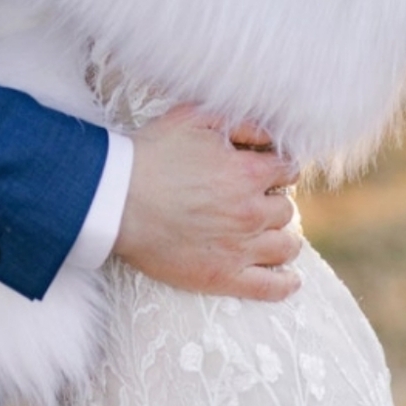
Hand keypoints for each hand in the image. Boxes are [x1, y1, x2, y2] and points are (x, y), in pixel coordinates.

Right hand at [115, 107, 302, 299]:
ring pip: (285, 245)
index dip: (278, 169)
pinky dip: (285, 283)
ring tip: (271, 235)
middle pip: (286, 208)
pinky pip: (270, 287)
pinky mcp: (223, 276)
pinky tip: (289, 279)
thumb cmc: (150, 155)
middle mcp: (251, 211)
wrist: (115, 199)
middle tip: (256, 202)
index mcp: (247, 173)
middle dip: (274, 201)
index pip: (286, 170)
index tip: (268, 172)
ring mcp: (240, 247)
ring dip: (283, 237)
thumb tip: (267, 136)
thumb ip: (237, 123)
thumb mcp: (193, 118)